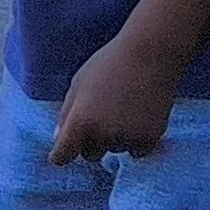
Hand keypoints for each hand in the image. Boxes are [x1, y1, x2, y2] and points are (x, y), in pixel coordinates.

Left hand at [48, 30, 181, 166]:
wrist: (151, 53)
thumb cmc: (110, 63)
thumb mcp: (79, 83)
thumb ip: (66, 113)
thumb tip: (58, 139)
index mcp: (79, 121)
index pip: (62, 156)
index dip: (61, 154)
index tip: (64, 152)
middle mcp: (102, 134)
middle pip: (90, 155)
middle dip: (91, 142)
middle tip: (103, 115)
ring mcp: (127, 137)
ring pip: (115, 150)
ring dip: (116, 137)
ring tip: (124, 107)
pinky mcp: (150, 138)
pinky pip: (136, 151)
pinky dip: (136, 139)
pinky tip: (139, 116)